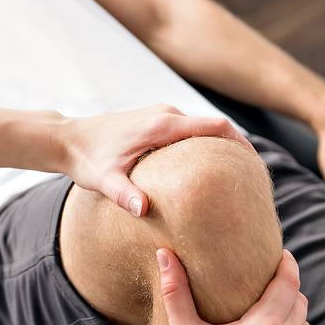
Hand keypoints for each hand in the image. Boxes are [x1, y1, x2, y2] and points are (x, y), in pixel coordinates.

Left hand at [60, 104, 252, 216]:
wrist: (66, 139)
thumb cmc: (85, 159)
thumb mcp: (103, 180)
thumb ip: (124, 195)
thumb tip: (145, 211)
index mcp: (162, 124)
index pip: (216, 127)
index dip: (242, 144)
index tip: (258, 167)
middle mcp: (166, 114)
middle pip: (216, 127)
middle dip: (237, 150)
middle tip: (254, 179)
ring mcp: (161, 115)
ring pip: (202, 129)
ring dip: (221, 148)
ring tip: (236, 177)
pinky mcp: (155, 122)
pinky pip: (189, 132)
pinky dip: (204, 147)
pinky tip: (207, 172)